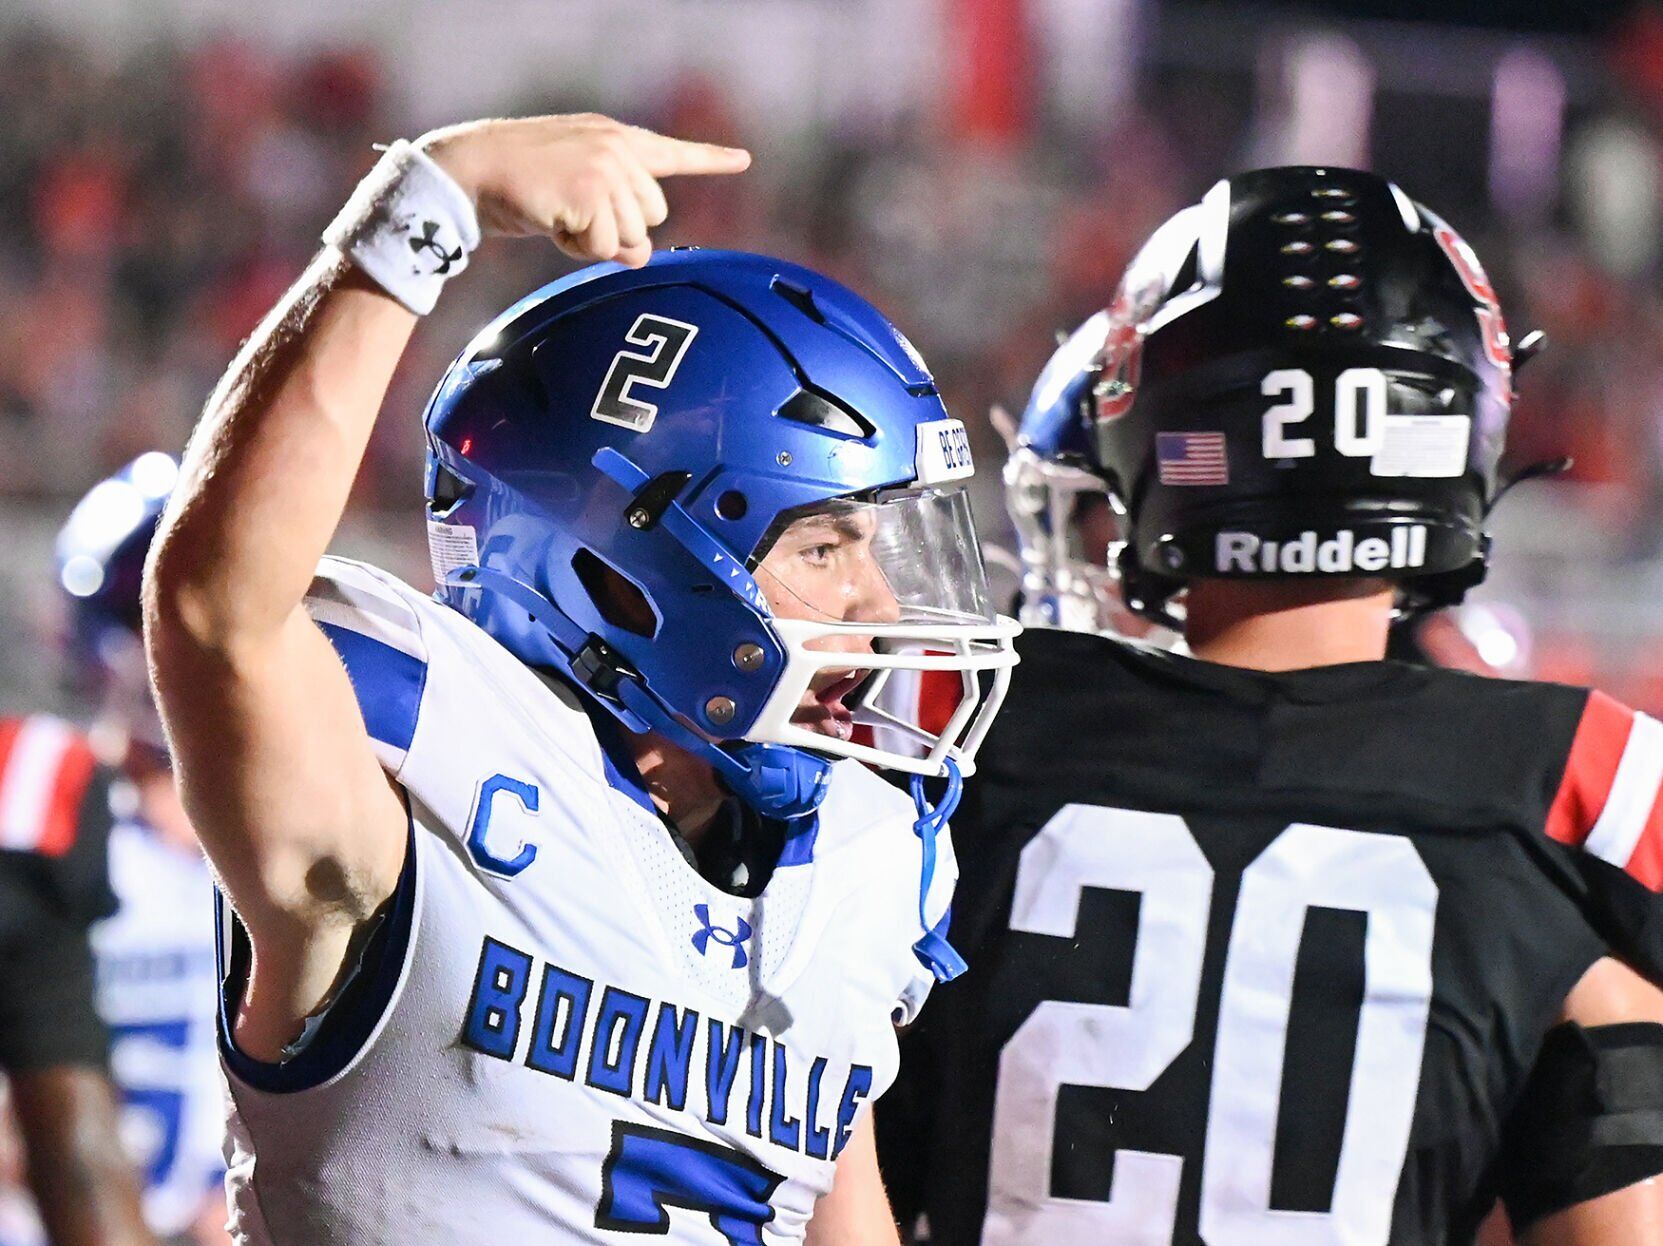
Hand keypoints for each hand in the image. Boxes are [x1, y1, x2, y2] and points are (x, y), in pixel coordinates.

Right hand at [418, 113, 750, 267]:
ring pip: (632, 236)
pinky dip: (578, 248)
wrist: (471, 169)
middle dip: (619, 231)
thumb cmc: (516, 185)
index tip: (743, 160)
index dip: (711, 159)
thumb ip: (615, 220)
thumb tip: (642, 257)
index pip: (671, 153)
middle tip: (574, 216)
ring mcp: (607, 167)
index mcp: (615, 139)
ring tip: (559, 214)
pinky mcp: (592, 191)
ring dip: (596, 242)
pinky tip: (551, 221)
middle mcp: (618, 147)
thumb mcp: (574, 197)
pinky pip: (604, 247)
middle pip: (654, 217)